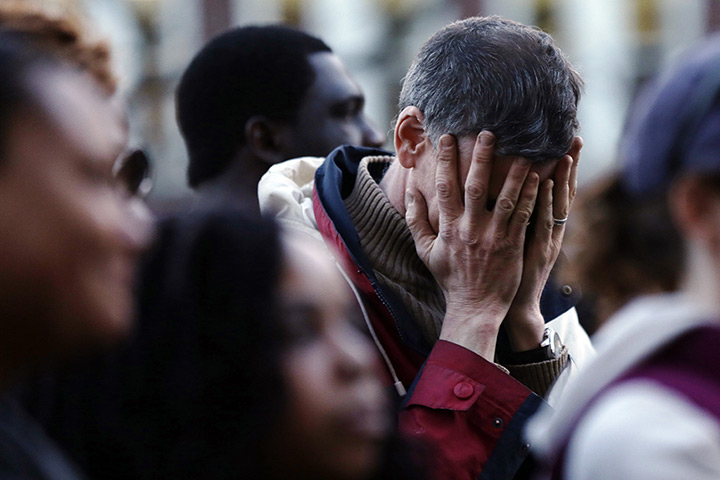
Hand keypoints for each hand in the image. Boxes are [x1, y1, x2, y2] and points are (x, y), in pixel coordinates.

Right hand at [405, 132, 539, 360]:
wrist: (474, 307)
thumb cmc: (449, 277)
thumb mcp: (425, 250)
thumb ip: (416, 220)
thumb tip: (411, 190)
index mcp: (447, 227)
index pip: (445, 187)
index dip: (446, 160)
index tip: (448, 137)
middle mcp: (469, 229)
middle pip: (476, 186)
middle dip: (481, 157)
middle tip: (489, 132)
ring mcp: (493, 237)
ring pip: (505, 198)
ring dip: (514, 172)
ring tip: (523, 150)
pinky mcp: (512, 245)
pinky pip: (522, 216)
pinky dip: (529, 196)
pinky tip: (536, 178)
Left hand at [505, 137, 581, 350]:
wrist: (514, 307)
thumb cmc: (509, 275)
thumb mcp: (516, 243)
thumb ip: (516, 217)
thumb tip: (506, 191)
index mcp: (543, 225)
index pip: (554, 190)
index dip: (562, 167)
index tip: (565, 141)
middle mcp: (549, 230)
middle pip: (562, 191)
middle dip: (569, 164)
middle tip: (574, 137)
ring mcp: (545, 240)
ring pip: (556, 204)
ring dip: (561, 178)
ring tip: (565, 152)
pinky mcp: (536, 250)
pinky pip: (541, 222)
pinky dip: (544, 203)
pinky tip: (545, 184)